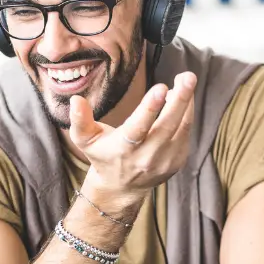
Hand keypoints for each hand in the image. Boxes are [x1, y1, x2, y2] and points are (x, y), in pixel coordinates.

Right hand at [70, 72, 196, 209]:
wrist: (121, 186)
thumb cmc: (103, 155)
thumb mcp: (85, 140)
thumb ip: (79, 120)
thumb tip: (76, 100)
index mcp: (122, 150)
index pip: (138, 129)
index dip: (149, 109)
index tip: (160, 88)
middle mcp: (146, 157)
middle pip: (167, 126)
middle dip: (180, 100)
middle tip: (187, 77)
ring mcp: (164, 160)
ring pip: (181, 127)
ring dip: (186, 102)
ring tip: (186, 80)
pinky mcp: (177, 160)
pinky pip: (186, 132)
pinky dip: (187, 113)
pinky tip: (182, 98)